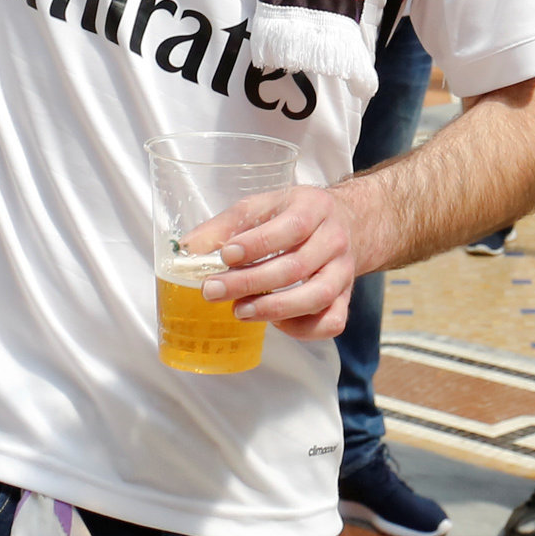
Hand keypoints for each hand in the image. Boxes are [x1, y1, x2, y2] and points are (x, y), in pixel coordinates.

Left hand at [184, 184, 363, 337]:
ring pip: (317, 297)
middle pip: (296, 267)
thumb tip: (188, 248)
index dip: (257, 244)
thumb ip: (226, 225)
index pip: (290, 228)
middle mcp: (334, 240)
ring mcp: (343, 272)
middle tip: (212, 291)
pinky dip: (302, 329)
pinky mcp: (346, 298)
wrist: (346, 221)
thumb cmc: (293, 215)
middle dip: (249, 282)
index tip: (225, 255)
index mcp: (314, 208)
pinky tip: (275, 322)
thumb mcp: (262, 207)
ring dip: (274, 308)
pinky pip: (331, 322)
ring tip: (239, 311)